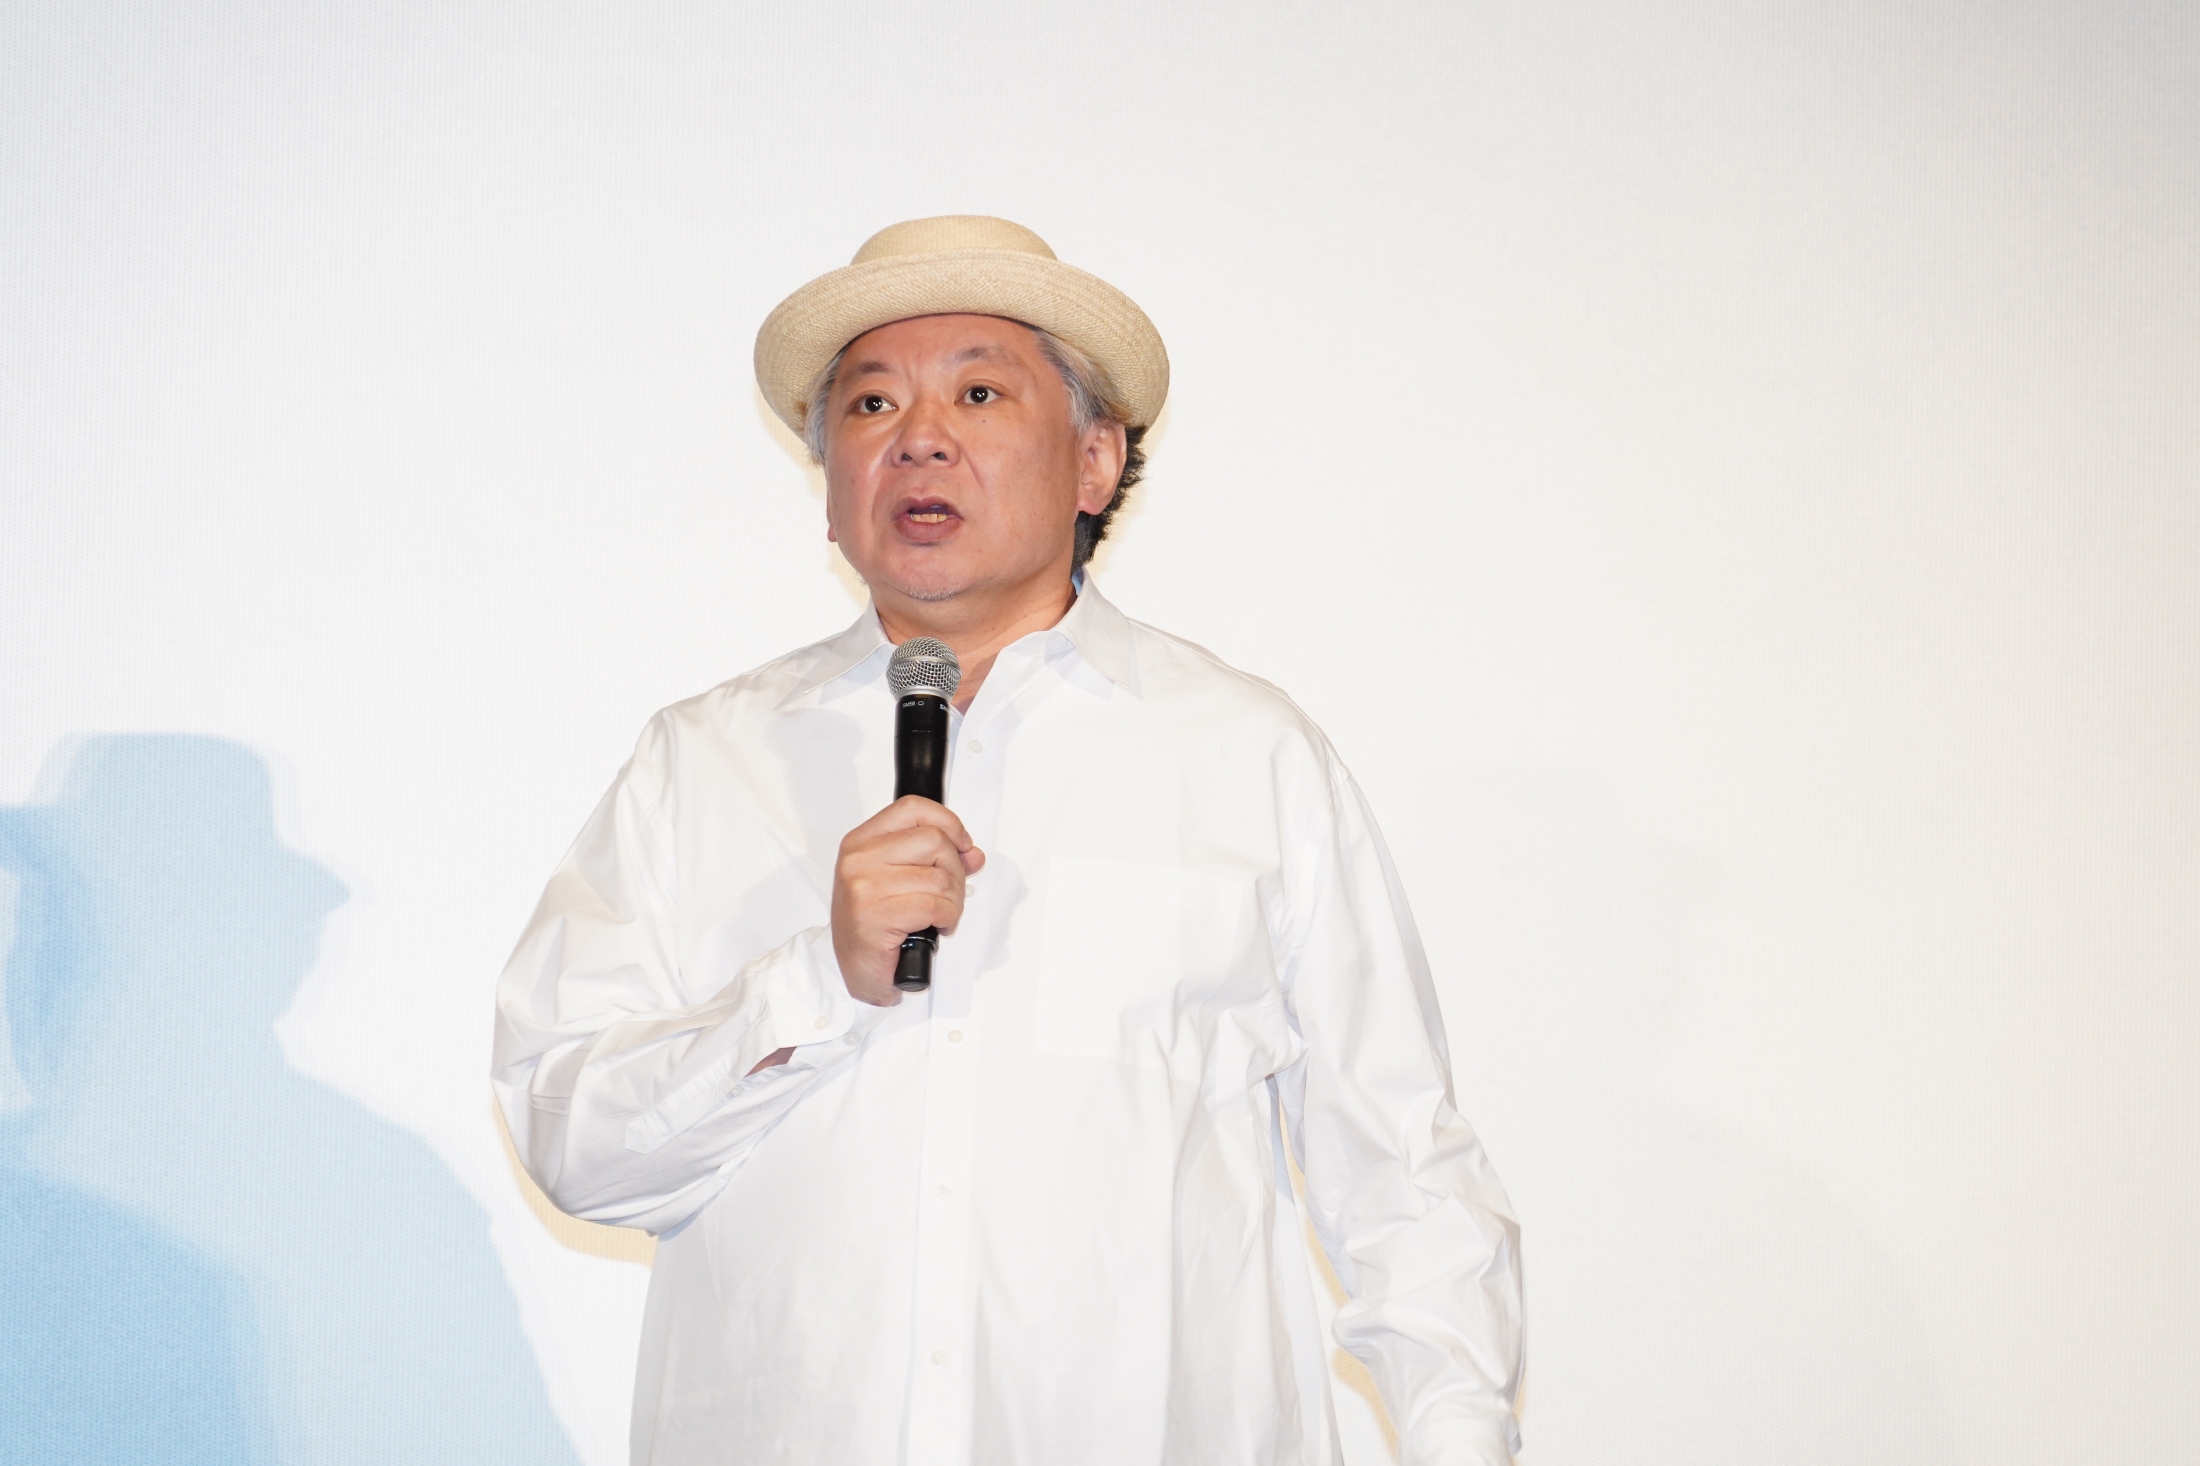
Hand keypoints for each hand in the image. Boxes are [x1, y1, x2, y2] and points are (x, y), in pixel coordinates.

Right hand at [830, 796, 984, 1005]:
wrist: (859, 972)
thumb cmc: (876, 928)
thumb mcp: (902, 881)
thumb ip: (935, 859)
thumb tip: (971, 852)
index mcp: (862, 842)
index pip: (913, 808)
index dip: (948, 822)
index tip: (962, 844)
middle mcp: (858, 859)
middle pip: (934, 840)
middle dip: (955, 870)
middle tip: (948, 894)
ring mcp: (864, 886)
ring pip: (940, 877)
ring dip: (953, 901)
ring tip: (941, 915)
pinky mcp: (875, 915)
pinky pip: (935, 905)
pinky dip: (948, 918)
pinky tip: (937, 927)